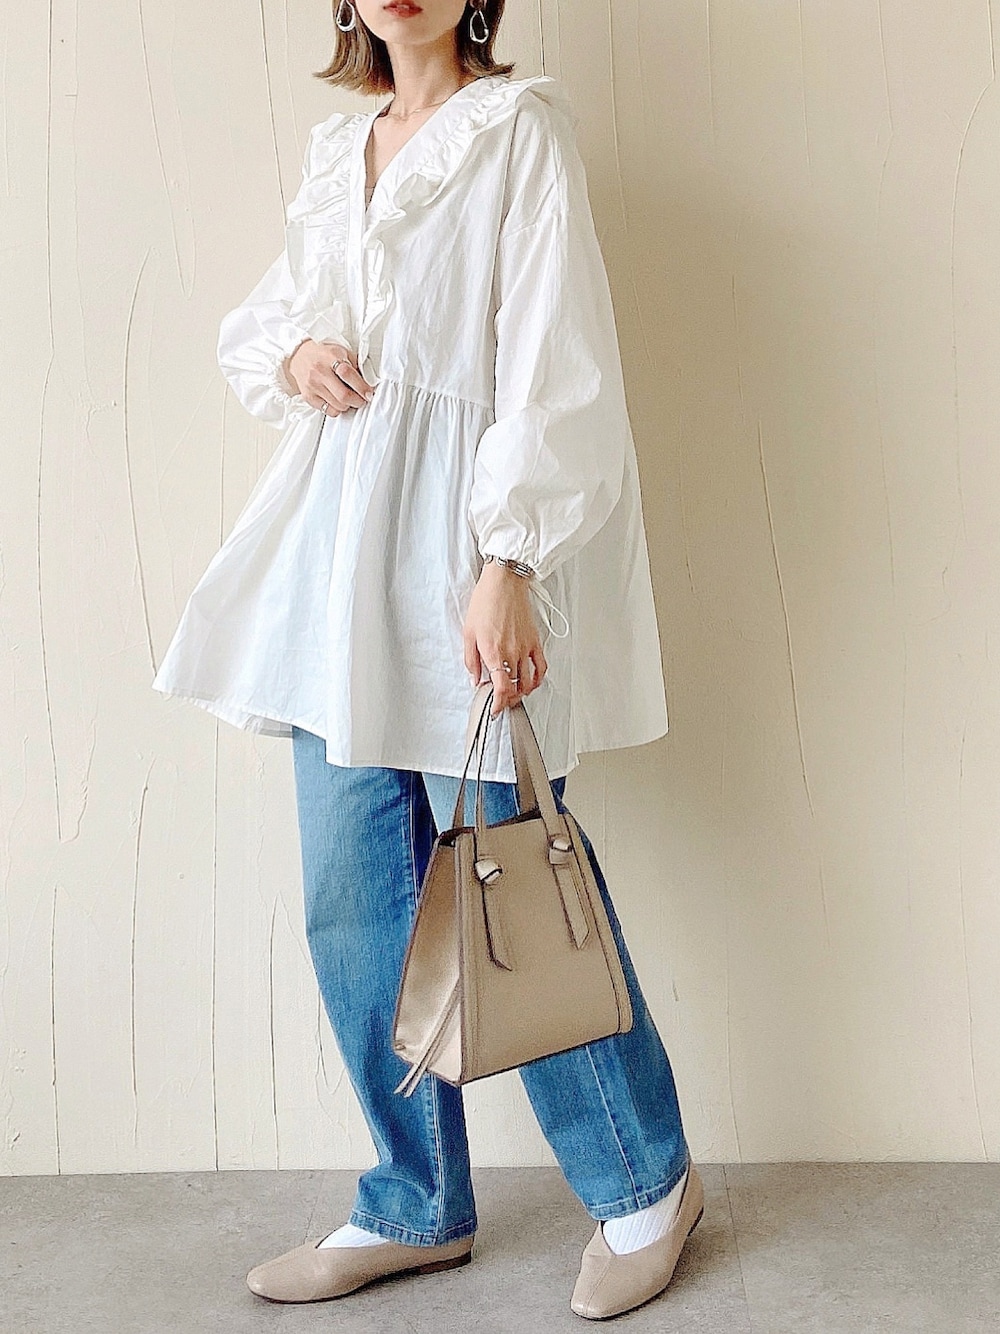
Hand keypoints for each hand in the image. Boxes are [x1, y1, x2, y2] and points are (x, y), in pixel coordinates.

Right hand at [285, 340, 375, 414]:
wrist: (299, 355)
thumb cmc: (324, 353)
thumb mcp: (341, 351)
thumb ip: (355, 365)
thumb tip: (368, 383)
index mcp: (330, 357)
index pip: (348, 374)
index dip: (362, 386)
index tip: (369, 393)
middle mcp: (320, 371)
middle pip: (343, 395)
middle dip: (358, 401)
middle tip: (362, 399)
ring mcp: (312, 385)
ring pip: (338, 406)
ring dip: (348, 405)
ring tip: (349, 398)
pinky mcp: (308, 396)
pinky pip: (328, 410)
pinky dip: (337, 409)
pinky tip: (337, 400)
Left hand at [463, 562, 547, 716]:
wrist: (504, 584)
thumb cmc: (485, 602)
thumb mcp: (468, 633)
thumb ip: (471, 660)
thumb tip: (475, 679)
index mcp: (493, 652)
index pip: (501, 688)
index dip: (498, 704)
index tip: (494, 709)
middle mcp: (511, 653)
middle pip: (514, 688)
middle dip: (507, 700)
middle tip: (500, 701)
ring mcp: (525, 648)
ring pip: (528, 681)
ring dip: (521, 692)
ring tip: (513, 694)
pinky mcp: (535, 641)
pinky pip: (541, 666)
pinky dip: (538, 679)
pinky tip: (532, 682)